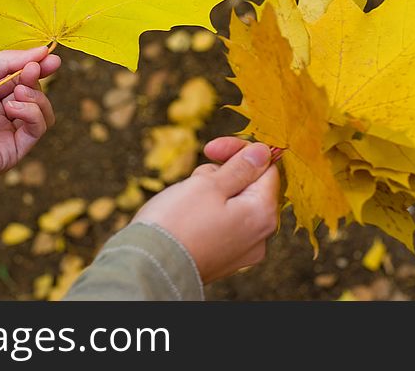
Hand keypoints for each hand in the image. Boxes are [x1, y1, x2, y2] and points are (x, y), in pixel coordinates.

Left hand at [0, 47, 60, 182]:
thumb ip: (9, 60)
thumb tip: (43, 51)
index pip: (21, 80)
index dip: (37, 68)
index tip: (51, 58)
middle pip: (33, 94)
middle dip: (35, 80)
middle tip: (31, 71)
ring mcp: (5, 134)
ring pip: (41, 113)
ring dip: (36, 97)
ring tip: (16, 93)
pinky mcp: (10, 152)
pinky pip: (36, 130)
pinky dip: (31, 114)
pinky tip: (11, 109)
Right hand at [132, 137, 279, 283]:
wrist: (148, 266)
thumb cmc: (178, 223)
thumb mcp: (209, 184)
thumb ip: (241, 167)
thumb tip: (265, 152)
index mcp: (263, 214)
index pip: (266, 168)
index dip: (239, 152)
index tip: (211, 149)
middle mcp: (259, 236)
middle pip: (250, 187)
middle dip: (222, 174)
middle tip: (195, 178)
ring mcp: (242, 250)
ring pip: (233, 204)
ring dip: (212, 193)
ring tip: (186, 201)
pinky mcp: (224, 258)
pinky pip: (223, 223)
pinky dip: (207, 213)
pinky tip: (186, 216)